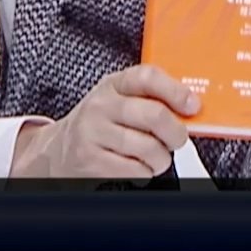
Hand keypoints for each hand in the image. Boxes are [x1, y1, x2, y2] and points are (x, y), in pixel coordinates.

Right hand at [10, 65, 197, 179]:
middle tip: (177, 139)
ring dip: (161, 158)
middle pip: (154, 115)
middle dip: (176, 133)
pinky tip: (136, 166)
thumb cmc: (99, 124)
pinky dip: (145, 173)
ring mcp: (94, 133)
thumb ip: (149, 99)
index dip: (175, 91)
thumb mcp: (118, 101)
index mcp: (112, 85)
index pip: (147, 77)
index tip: (192, 106)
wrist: (57, 150)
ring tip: (154, 157)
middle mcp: (101, 105)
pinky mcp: (92, 160)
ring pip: (149, 148)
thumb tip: (190, 110)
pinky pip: (137, 170)